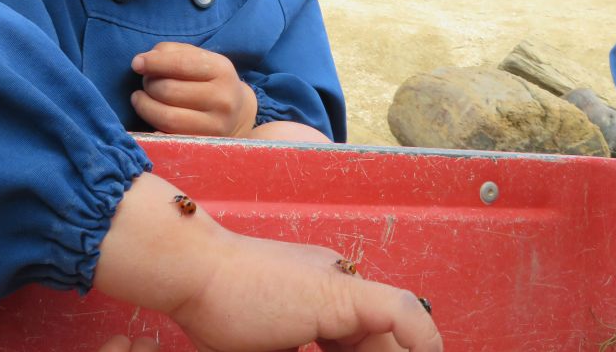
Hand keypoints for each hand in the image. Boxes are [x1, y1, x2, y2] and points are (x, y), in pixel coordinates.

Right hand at [95, 174, 441, 351]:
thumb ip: (296, 349)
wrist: (195, 272)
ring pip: (391, 335)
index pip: (362, 338)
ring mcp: (339, 286)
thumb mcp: (267, 344)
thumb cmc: (213, 306)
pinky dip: (420, 340)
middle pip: (379, 337)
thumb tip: (301, 350)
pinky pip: (400, 314)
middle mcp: (335, 283)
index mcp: (318, 294)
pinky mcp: (340, 294)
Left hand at [130, 43, 256, 136]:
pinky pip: (167, 136)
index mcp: (222, 71)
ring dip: (144, 105)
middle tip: (146, 81)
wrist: (237, 115)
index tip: (136, 63)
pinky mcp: (203, 145)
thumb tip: (145, 60)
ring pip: (166, 116)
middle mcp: (222, 99)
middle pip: (168, 90)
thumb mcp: (201, 59)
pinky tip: (150, 115)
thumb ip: (173, 52)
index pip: (182, 64)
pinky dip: (152, 125)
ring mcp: (214, 126)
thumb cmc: (211, 81)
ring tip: (141, 98)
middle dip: (149, 84)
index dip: (154, 63)